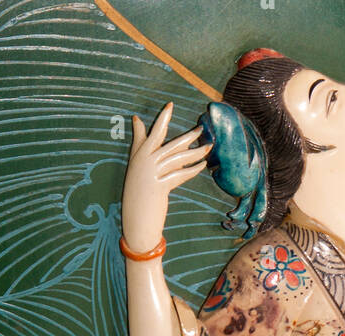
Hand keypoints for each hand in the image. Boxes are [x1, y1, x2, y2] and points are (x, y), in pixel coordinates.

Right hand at [121, 102, 211, 252]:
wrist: (136, 221)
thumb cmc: (137, 193)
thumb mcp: (136, 166)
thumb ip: (139, 142)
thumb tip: (136, 118)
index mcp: (139, 155)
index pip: (152, 132)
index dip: (163, 119)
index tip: (171, 105)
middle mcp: (145, 162)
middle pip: (170, 145)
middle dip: (188, 136)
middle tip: (202, 128)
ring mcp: (152, 174)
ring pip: (178, 159)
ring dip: (195, 153)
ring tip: (208, 147)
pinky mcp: (160, 186)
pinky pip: (180, 175)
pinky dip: (192, 170)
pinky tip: (203, 166)